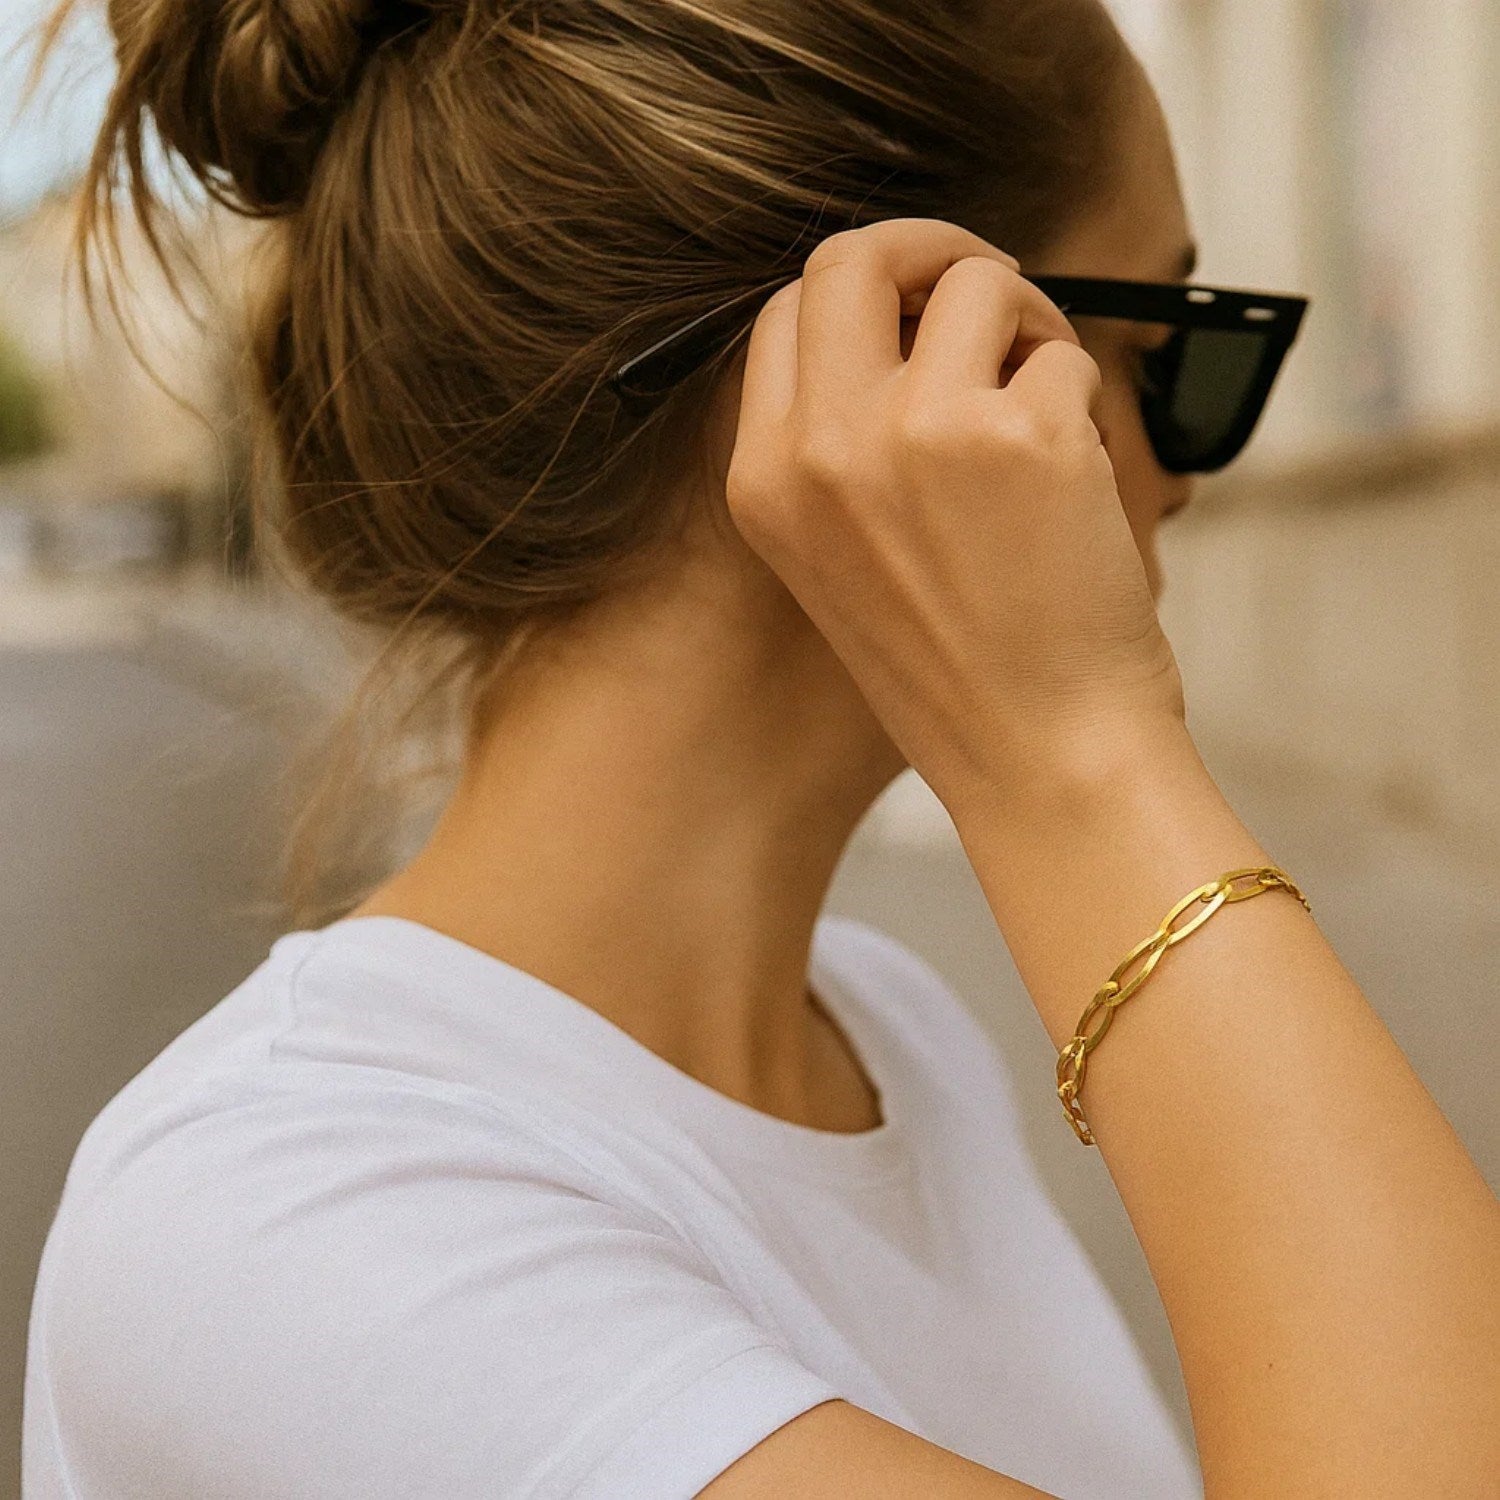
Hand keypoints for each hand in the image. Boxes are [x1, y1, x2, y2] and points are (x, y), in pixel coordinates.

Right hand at [724, 217, 1187, 812]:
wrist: (1039, 758)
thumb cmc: (957, 669)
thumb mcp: (838, 560)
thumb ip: (841, 443)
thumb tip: (906, 319)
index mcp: (764, 481)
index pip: (787, 313)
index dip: (863, 293)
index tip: (916, 310)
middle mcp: (822, 447)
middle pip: (855, 257)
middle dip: (930, 252)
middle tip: (988, 295)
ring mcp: (917, 433)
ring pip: (977, 283)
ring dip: (1026, 324)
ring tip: (1045, 404)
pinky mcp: (1019, 435)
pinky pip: (1062, 353)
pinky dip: (1080, 399)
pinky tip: (1075, 480)